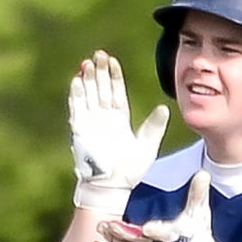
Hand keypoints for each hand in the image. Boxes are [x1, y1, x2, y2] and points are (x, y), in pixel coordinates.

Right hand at [69, 51, 168, 211]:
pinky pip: (77, 109)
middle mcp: (104, 118)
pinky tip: (77, 80)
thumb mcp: (147, 146)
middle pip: (101, 89)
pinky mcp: (80, 130)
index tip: (113, 61)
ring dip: (87, 79)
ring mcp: (91, 123)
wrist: (113, 186)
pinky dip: (76, 95)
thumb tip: (165, 108)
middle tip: (99, 54)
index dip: (114, 76)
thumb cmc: (130, 171)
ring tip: (87, 62)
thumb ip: (154, 126)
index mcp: (119, 119)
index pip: (116, 92)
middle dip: (99, 72)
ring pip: (88, 95)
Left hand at [95, 170, 226, 241]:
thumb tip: (203, 173)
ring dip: (113, 239)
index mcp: (176, 235)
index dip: (156, 231)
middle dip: (124, 234)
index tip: (146, 229)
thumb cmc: (197, 235)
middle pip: (140, 241)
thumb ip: (198, 194)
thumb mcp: (200, 214)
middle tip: (109, 225)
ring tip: (101, 228)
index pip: (165, 233)